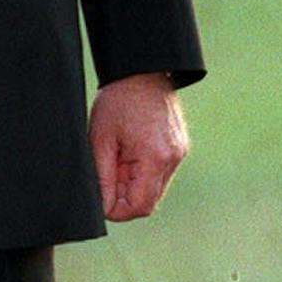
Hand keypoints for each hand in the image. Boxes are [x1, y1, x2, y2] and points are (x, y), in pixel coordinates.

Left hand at [89, 73, 189, 221]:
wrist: (143, 71)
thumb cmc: (119, 102)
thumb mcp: (101, 141)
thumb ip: (103, 179)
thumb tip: (104, 208)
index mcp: (155, 158)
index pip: (139, 207)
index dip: (117, 210)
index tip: (102, 196)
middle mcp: (173, 159)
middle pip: (149, 203)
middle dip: (125, 197)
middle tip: (108, 173)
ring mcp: (180, 153)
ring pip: (155, 190)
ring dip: (135, 185)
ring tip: (120, 158)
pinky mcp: (180, 147)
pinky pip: (161, 174)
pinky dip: (144, 173)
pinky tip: (132, 152)